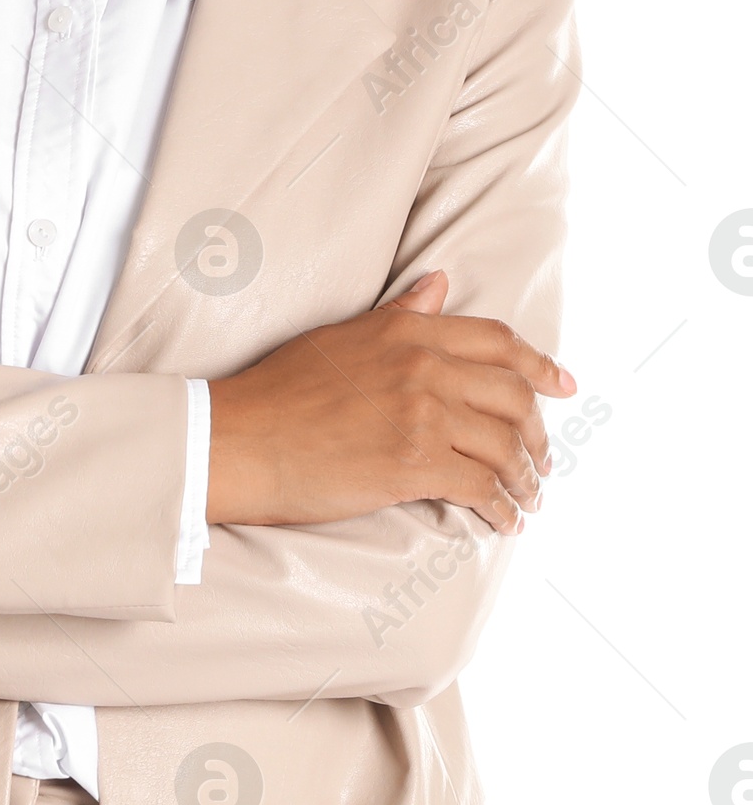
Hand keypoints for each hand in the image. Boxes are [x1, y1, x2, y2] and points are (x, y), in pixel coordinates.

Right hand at [205, 269, 576, 535]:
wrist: (240, 438)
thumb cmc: (280, 389)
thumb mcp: (343, 335)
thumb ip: (400, 313)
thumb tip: (439, 284)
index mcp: (407, 330)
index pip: (498, 341)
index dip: (540, 365)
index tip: (565, 386)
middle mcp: (423, 365)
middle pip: (514, 395)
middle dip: (538, 432)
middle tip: (543, 458)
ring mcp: (422, 414)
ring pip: (505, 445)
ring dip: (527, 477)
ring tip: (529, 497)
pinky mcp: (414, 464)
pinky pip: (482, 487)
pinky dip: (504, 507)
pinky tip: (506, 520)